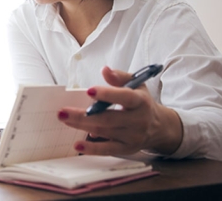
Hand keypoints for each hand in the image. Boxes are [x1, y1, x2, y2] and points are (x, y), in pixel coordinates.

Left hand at [57, 66, 182, 155]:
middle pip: (109, 118)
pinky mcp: (126, 149)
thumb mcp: (136, 85)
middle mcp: (138, 120)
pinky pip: (107, 150)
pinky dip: (92, 149)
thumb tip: (105, 70)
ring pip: (104, 132)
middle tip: (63, 111)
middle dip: (84, 115)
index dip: (107, 94)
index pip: (125, 97)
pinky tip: (77, 144)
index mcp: (141, 101)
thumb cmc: (141, 102)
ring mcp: (132, 136)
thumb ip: (120, 77)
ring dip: (82, 126)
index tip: (89, 91)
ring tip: (64, 119)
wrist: (158, 127)